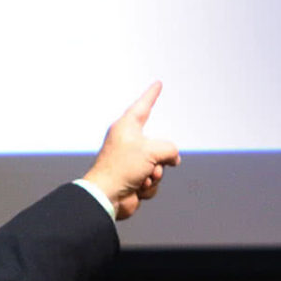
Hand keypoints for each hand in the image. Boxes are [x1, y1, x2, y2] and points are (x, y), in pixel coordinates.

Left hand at [83, 81, 180, 219]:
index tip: (157, 84)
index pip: (143, 106)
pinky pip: (153, 181)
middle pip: (159, 146)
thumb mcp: (153, 150)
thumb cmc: (122, 167)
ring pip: (159, 165)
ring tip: (141, 178)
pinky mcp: (133, 179)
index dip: (152, 94)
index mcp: (127, 127)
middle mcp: (128, 142)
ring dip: (155, 174)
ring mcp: (131, 162)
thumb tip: (173, 160)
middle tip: (150, 165)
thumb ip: (170, 149)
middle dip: (160, 159)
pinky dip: (148, 186)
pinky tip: (136, 188)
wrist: (107, 196)